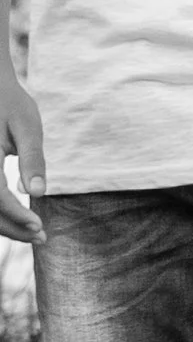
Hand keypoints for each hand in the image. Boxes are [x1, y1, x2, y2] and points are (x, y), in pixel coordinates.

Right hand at [0, 76, 42, 243]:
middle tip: (41, 237)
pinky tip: (16, 218)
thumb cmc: (10, 104)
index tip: (40, 227)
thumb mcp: (27, 125)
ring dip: (2, 224)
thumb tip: (38, 193)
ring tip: (32, 232)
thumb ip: (32, 158)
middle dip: (11, 229)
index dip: (16, 216)